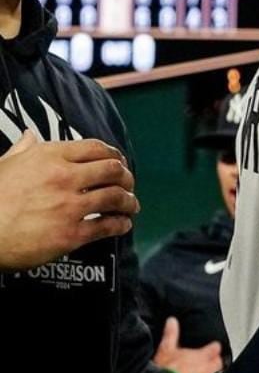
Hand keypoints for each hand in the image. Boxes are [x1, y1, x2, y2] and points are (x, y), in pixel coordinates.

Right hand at [0, 131, 137, 269]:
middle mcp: (64, 177)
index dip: (113, 154)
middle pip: (112, 170)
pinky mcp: (70, 235)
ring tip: (131, 205)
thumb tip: (30, 137)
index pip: (95, 148)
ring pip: (115, 198)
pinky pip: (106, 226)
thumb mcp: (4, 165)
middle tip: (128, 184)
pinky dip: (120, 224)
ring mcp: (69, 206)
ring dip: (128, 201)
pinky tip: (123, 225)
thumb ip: (23, 150)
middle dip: (125, 177)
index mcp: (49, 157)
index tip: (118, 161)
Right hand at [153, 317, 223, 372]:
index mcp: (201, 356)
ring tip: (205, 370)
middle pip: (218, 363)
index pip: (215, 348)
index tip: (214, 346)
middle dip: (216, 360)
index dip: (215, 347)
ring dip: (210, 371)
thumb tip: (172, 321)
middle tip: (212, 359)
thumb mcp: (166, 347)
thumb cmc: (167, 369)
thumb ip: (171, 333)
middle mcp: (205, 368)